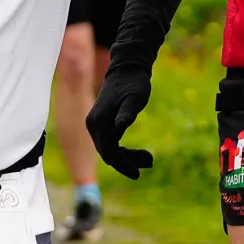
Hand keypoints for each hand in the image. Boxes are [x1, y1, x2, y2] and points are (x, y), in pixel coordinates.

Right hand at [86, 62, 155, 179]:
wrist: (127, 69)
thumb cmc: (134, 83)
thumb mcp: (135, 98)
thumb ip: (127, 112)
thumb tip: (120, 127)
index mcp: (98, 122)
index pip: (108, 152)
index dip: (123, 165)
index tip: (138, 174)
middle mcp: (93, 125)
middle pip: (107, 154)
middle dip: (127, 162)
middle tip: (150, 162)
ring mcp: (96, 124)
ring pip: (109, 150)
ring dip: (127, 157)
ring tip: (148, 159)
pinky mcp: (102, 123)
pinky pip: (110, 143)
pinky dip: (123, 150)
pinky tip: (137, 153)